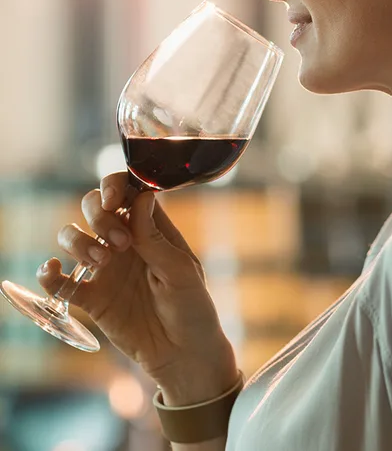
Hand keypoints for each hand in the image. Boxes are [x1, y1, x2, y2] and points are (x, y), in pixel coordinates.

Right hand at [36, 172, 237, 404]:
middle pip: (94, 207)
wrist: (183, 353)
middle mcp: (125, 242)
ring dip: (78, 241)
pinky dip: (48, 273)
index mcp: (152, 230)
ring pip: (72, 236)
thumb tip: (142, 197)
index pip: (128, 192)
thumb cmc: (193, 308)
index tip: (114, 201)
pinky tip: (53, 271)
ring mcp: (105, 268)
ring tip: (101, 262)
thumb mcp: (181, 271)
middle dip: (97, 214)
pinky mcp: (90, 297)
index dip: (114, 187)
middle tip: (118, 242)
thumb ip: (156, 238)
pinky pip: (60, 281)